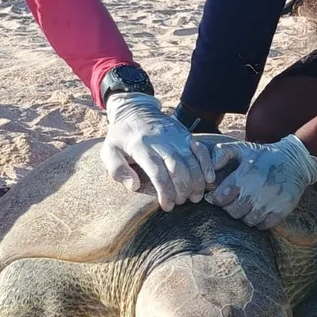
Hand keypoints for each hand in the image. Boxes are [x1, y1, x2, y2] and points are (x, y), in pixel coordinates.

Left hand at [102, 93, 214, 211]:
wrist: (136, 110)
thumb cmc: (121, 137)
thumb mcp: (108, 151)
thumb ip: (117, 169)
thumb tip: (134, 185)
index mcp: (140, 146)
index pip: (157, 172)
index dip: (165, 191)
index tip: (168, 206)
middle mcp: (161, 141)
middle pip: (177, 168)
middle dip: (182, 189)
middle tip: (182, 203)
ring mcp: (176, 137)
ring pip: (191, 161)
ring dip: (196, 181)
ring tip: (195, 197)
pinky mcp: (186, 135)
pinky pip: (200, 150)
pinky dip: (207, 165)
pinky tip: (209, 180)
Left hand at [206, 134, 316, 228]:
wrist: (295, 161)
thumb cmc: (264, 156)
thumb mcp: (242, 148)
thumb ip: (221, 153)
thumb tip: (209, 170)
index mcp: (243, 176)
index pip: (220, 199)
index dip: (219, 199)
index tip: (224, 196)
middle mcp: (255, 191)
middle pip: (233, 212)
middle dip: (232, 208)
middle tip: (237, 201)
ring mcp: (269, 203)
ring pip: (247, 221)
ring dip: (246, 215)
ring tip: (249, 205)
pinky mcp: (281, 211)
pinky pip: (263, 226)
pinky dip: (260, 221)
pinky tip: (261, 210)